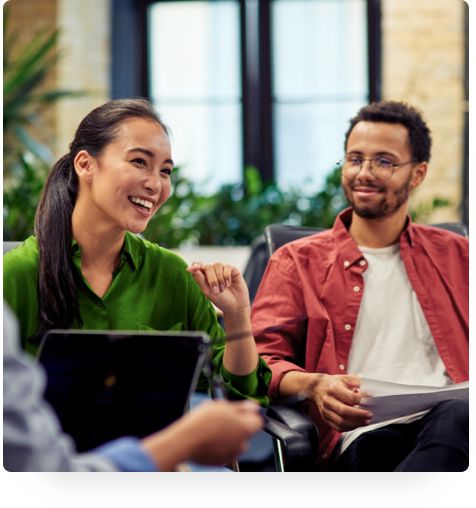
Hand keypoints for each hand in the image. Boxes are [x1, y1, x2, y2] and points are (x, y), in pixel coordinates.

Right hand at [142, 400, 262, 469]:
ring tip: (214, 429)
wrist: (186, 441)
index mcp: (245, 427)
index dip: (250, 415)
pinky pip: (226, 451)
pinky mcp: (222, 461)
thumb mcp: (222, 406)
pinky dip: (221, 446)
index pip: (258, 421)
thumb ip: (241, 406)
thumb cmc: (202, 422)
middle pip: (247, 433)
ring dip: (230, 437)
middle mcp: (242, 443)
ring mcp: (232, 454)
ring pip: (236, 443)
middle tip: (224, 419)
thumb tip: (253, 406)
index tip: (242, 412)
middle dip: (238, 426)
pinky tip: (210, 439)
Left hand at [187, 262, 249, 314]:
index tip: (192, 268)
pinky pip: (227, 267)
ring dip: (219, 279)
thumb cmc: (221, 300)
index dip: (195, 265)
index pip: (198, 266)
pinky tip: (229, 284)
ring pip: (217, 265)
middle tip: (216, 291)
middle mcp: (214, 271)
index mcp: (205, 276)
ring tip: (223, 289)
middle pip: (208, 267)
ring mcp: (224, 270)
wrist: (236, 306)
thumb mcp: (207, 291)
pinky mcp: (233, 270)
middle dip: (211, 279)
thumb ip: (199, 279)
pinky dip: (227, 277)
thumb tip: (191, 268)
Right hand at [311, 374, 372, 431]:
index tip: (371, 399)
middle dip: (359, 414)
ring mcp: (325, 410)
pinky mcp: (325, 418)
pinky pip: (337, 427)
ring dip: (355, 423)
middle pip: (344, 411)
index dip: (362, 399)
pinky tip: (356, 424)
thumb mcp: (345, 378)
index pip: (349, 396)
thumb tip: (370, 391)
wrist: (316, 388)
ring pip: (341, 422)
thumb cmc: (334, 383)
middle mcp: (328, 400)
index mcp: (334, 388)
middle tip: (370, 414)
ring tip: (365, 421)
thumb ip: (357, 382)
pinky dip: (349, 428)